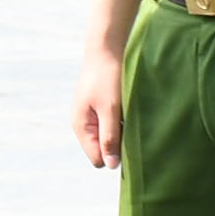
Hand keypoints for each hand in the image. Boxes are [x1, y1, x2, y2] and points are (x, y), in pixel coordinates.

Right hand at [71, 42, 124, 170]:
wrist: (106, 49)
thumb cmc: (108, 78)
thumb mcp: (110, 109)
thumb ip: (109, 138)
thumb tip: (110, 166)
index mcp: (81, 127)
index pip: (98, 159)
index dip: (114, 156)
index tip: (130, 142)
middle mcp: (85, 125)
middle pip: (103, 151)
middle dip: (119, 145)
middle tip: (133, 128)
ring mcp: (93, 117)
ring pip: (110, 138)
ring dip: (123, 132)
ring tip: (131, 116)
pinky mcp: (102, 109)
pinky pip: (113, 126)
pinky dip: (123, 122)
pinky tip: (130, 110)